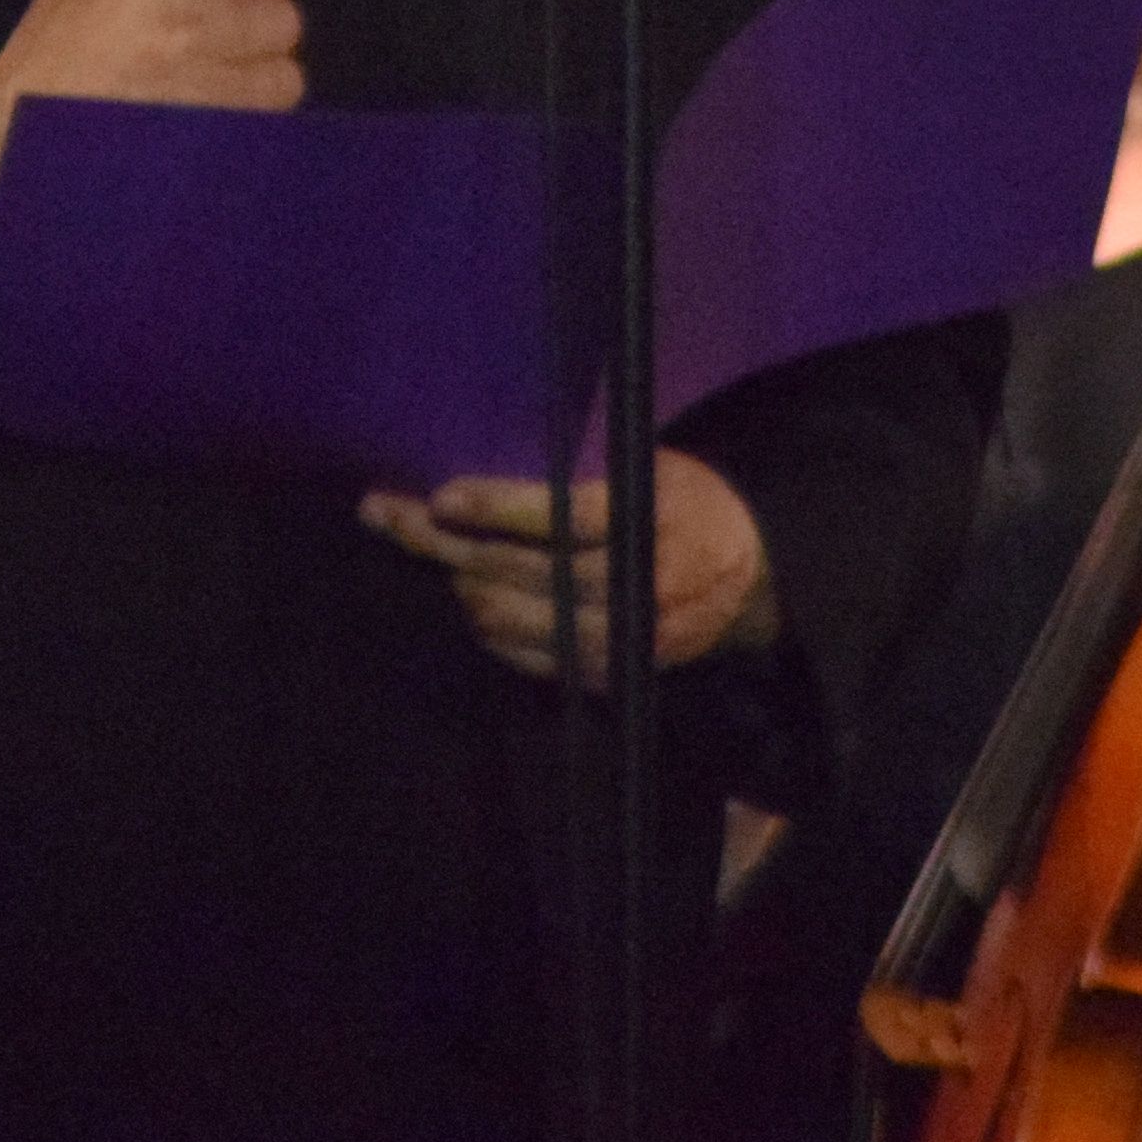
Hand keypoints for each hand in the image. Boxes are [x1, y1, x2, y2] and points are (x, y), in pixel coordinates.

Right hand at [0, 0, 301, 190]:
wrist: (28, 164)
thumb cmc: (35, 77)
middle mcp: (190, 35)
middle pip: (282, 16)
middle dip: (259, 18)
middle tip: (228, 27)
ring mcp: (209, 97)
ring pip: (285, 76)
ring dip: (261, 74)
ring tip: (223, 78)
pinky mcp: (218, 147)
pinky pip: (267, 124)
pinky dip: (251, 118)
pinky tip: (214, 116)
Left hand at [368, 451, 775, 681]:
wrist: (753, 579)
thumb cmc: (692, 502)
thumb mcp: (653, 466)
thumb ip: (586, 478)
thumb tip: (494, 480)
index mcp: (650, 522)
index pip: (562, 518)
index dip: (498, 509)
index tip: (441, 496)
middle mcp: (637, 588)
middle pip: (525, 571)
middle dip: (447, 543)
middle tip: (387, 515)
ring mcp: (624, 640)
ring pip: (518, 620)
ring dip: (462, 586)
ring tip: (419, 547)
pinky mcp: (614, 675)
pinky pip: (535, 660)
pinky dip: (494, 631)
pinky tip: (466, 600)